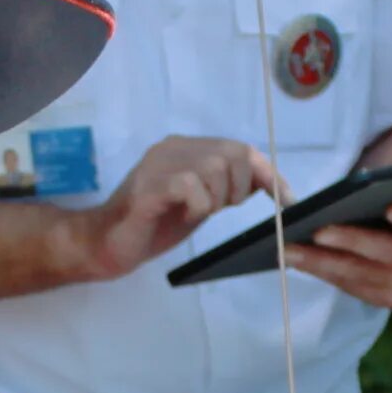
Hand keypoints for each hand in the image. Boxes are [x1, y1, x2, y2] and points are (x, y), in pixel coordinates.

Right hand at [77, 135, 279, 279]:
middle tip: (218, 209)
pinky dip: (196, 205)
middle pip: (233, 154)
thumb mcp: (200, 204)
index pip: (240, 149)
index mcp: (185, 148)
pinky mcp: (148, 186)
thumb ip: (225, 189)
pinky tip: (181, 215)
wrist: (105, 244)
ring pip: (215, 167)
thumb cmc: (153, 226)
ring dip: (216, 198)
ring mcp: (159, 164)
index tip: (286, 201)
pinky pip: (190, 185)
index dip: (268, 175)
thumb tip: (269, 186)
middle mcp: (173, 147)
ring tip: (194, 213)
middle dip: (239, 188)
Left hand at [287, 197, 391, 308]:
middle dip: (351, 241)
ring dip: (322, 262)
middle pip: (388, 251)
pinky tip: (297, 261)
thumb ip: (385, 191)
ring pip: (362, 274)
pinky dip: (322, 272)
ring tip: (290, 249)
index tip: (391, 208)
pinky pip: (351, 287)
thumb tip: (350, 188)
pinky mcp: (389, 299)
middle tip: (317, 230)